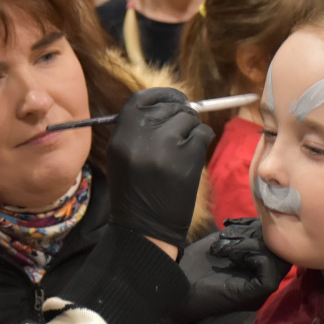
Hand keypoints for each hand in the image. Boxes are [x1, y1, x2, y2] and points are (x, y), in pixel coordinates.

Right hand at [107, 88, 213, 246]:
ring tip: (185, 148)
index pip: (142, 98)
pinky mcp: (186, 159)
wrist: (144, 228)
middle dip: (181, 114)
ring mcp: (165, 146)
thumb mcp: (123, 156)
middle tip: (183, 130)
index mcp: (121, 136)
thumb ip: (138, 129)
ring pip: (188, 118)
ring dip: (192, 129)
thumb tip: (167, 104)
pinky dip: (202, 140)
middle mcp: (140, 137)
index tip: (175, 99)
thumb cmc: (135, 192)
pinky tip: (194, 154)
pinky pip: (202, 133)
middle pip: (169, 106)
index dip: (162, 95)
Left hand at [169, 218, 286, 323]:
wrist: (173, 286)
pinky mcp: (254, 295)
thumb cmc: (192, 267)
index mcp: (254, 266)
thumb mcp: (219, 243)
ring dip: (253, 245)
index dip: (257, 226)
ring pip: (278, 259)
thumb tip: (258, 221)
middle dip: (255, 234)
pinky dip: (255, 257)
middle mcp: (261, 278)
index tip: (231, 223)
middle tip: (228, 236)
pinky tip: (233, 256)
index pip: (273, 242)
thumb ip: (239, 234)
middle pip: (279, 249)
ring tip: (229, 248)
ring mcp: (259, 289)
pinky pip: (270, 273)